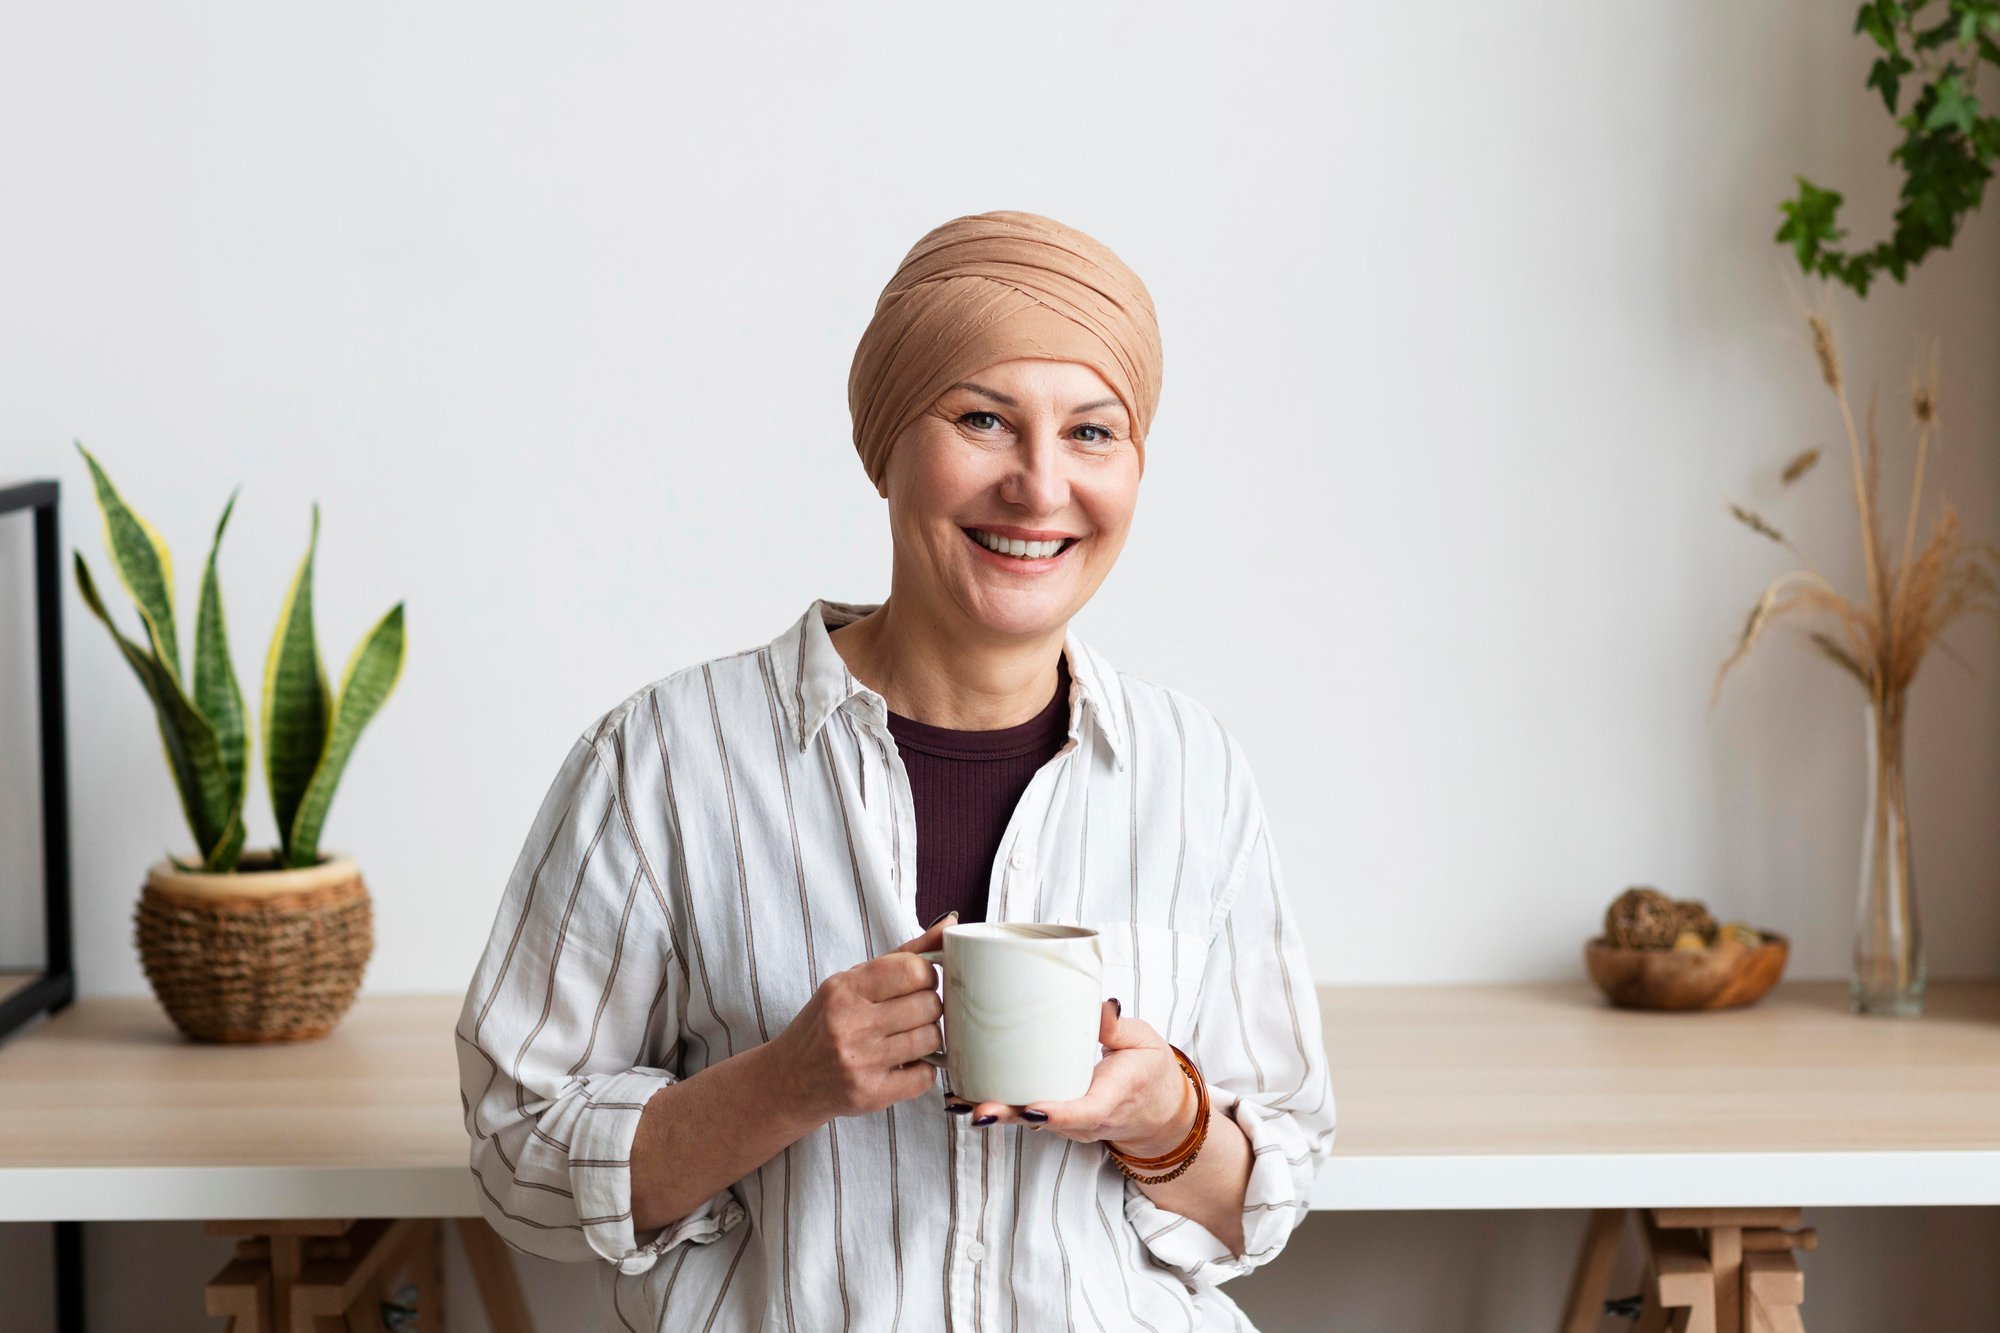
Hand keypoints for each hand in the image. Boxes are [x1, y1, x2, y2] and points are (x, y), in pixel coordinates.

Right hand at [765, 914, 951, 1123]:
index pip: (913, 970)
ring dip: (928, 1038)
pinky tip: (904, 1064)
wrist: (789, 1080)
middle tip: (914, 1013)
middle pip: (929, 1004)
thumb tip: (950, 924)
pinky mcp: (870, 1094)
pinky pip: (925, 1077)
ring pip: (932, 1039)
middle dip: (929, 1007)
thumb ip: (903, 955)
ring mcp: (859, 1061)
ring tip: (909, 1037)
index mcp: (845, 989)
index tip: (919, 983)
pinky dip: (922, 1070)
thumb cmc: (826, 1023)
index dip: (927, 976)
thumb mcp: (852, 982)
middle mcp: (850, 1023)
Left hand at [945, 998, 1192, 1154]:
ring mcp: (1071, 1124)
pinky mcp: (1057, 1119)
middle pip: (1045, 1122)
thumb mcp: (1144, 1042)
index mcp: (1115, 1098)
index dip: (1057, 1113)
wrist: (1158, 1110)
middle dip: (1009, 1115)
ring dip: (997, 1112)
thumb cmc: (1150, 1071)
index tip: (1031, 1108)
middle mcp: (1088, 1119)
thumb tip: (1101, 1007)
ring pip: (1030, 1123)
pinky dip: (1000, 1108)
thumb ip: (1118, 1027)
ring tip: (959, 1100)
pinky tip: (966, 1098)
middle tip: (976, 1108)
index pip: (1086, 1113)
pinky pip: (1028, 1117)